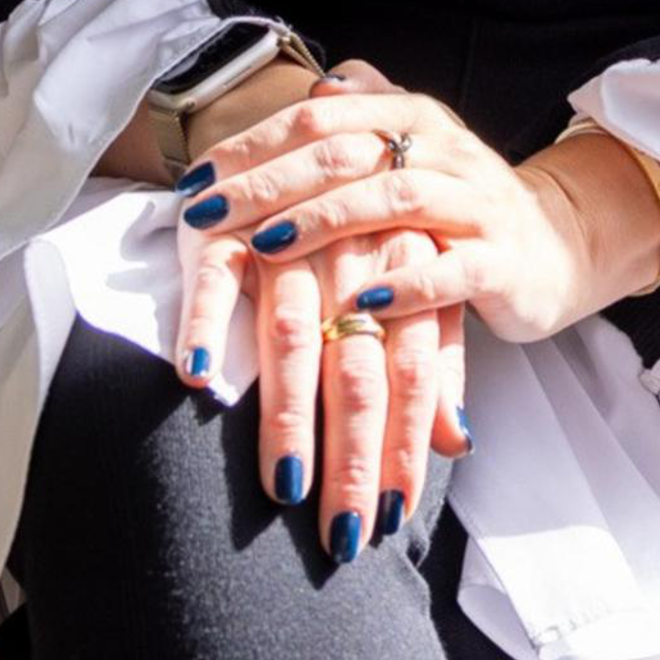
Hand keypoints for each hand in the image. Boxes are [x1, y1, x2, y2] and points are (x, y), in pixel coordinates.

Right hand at [168, 62, 471, 558]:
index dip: (404, 443)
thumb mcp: (414, 287)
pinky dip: (207, 322)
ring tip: (285, 487)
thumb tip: (461, 443)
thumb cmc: (368, 229)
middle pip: (359, 368)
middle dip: (353, 456)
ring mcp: (292, 240)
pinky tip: (198, 379)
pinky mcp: (231, 222)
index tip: (394, 515)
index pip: (413, 371)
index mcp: (406, 275)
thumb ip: (437, 361)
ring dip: (287, 416)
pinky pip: (217, 272)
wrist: (317, 124)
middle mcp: (354, 259)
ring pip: (294, 333)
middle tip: (341, 535)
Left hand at [176, 57, 644, 348]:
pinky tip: (364, 299)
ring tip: (269, 245)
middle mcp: (444, 150)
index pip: (321, 116)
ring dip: (326, 221)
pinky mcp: (501, 262)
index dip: (254, 144)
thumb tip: (320, 77)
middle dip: (269, 182)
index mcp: (412, 117)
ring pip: (395, 200)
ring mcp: (476, 204)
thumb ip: (368, 111)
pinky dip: (406, 283)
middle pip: (347, 152)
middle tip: (208, 214)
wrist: (557, 245)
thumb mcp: (414, 149)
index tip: (196, 180)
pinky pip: (451, 270)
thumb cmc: (460, 204)